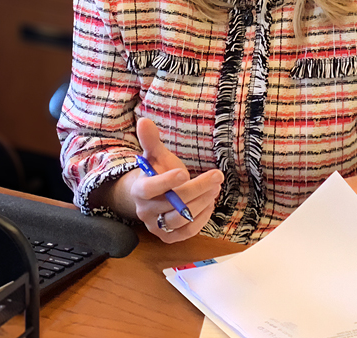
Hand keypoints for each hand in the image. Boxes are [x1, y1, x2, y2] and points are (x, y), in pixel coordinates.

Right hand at [130, 118, 223, 242]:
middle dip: (197, 188)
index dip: (166, 181)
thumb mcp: (154, 156)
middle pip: (173, 203)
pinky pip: (187, 231)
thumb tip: (144, 120)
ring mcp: (157, 226)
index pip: (150, 188)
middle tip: (216, 176)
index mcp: (139, 189)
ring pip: (181, 218)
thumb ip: (151, 140)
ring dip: (202, 203)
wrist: (152, 198)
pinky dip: (201, 218)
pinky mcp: (169, 237)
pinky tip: (210, 203)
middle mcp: (146, 211)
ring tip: (215, 188)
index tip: (184, 173)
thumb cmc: (157, 172)